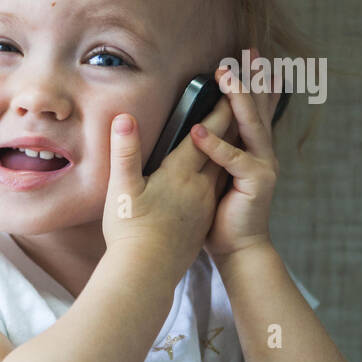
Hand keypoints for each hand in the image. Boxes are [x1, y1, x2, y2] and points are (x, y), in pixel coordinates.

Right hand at [102, 92, 234, 280]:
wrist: (146, 273)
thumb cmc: (130, 230)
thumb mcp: (122, 188)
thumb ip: (125, 152)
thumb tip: (123, 118)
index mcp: (181, 174)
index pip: (205, 133)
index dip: (216, 110)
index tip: (228, 88)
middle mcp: (199, 186)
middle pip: (221, 147)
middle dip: (230, 122)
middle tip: (239, 100)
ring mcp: (202, 205)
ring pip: (222, 168)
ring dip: (228, 147)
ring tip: (232, 132)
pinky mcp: (200, 222)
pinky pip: (215, 189)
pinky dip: (220, 173)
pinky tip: (215, 175)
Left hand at [189, 52, 281, 257]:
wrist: (236, 248)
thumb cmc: (220, 213)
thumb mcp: (212, 174)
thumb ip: (210, 150)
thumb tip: (192, 126)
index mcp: (250, 148)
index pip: (252, 108)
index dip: (252, 81)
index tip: (247, 55)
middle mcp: (261, 152)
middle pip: (257, 108)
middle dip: (252, 78)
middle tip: (246, 51)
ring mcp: (263, 165)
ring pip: (250, 126)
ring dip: (238, 99)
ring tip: (226, 77)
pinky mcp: (256, 182)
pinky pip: (234, 159)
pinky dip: (216, 146)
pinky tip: (199, 131)